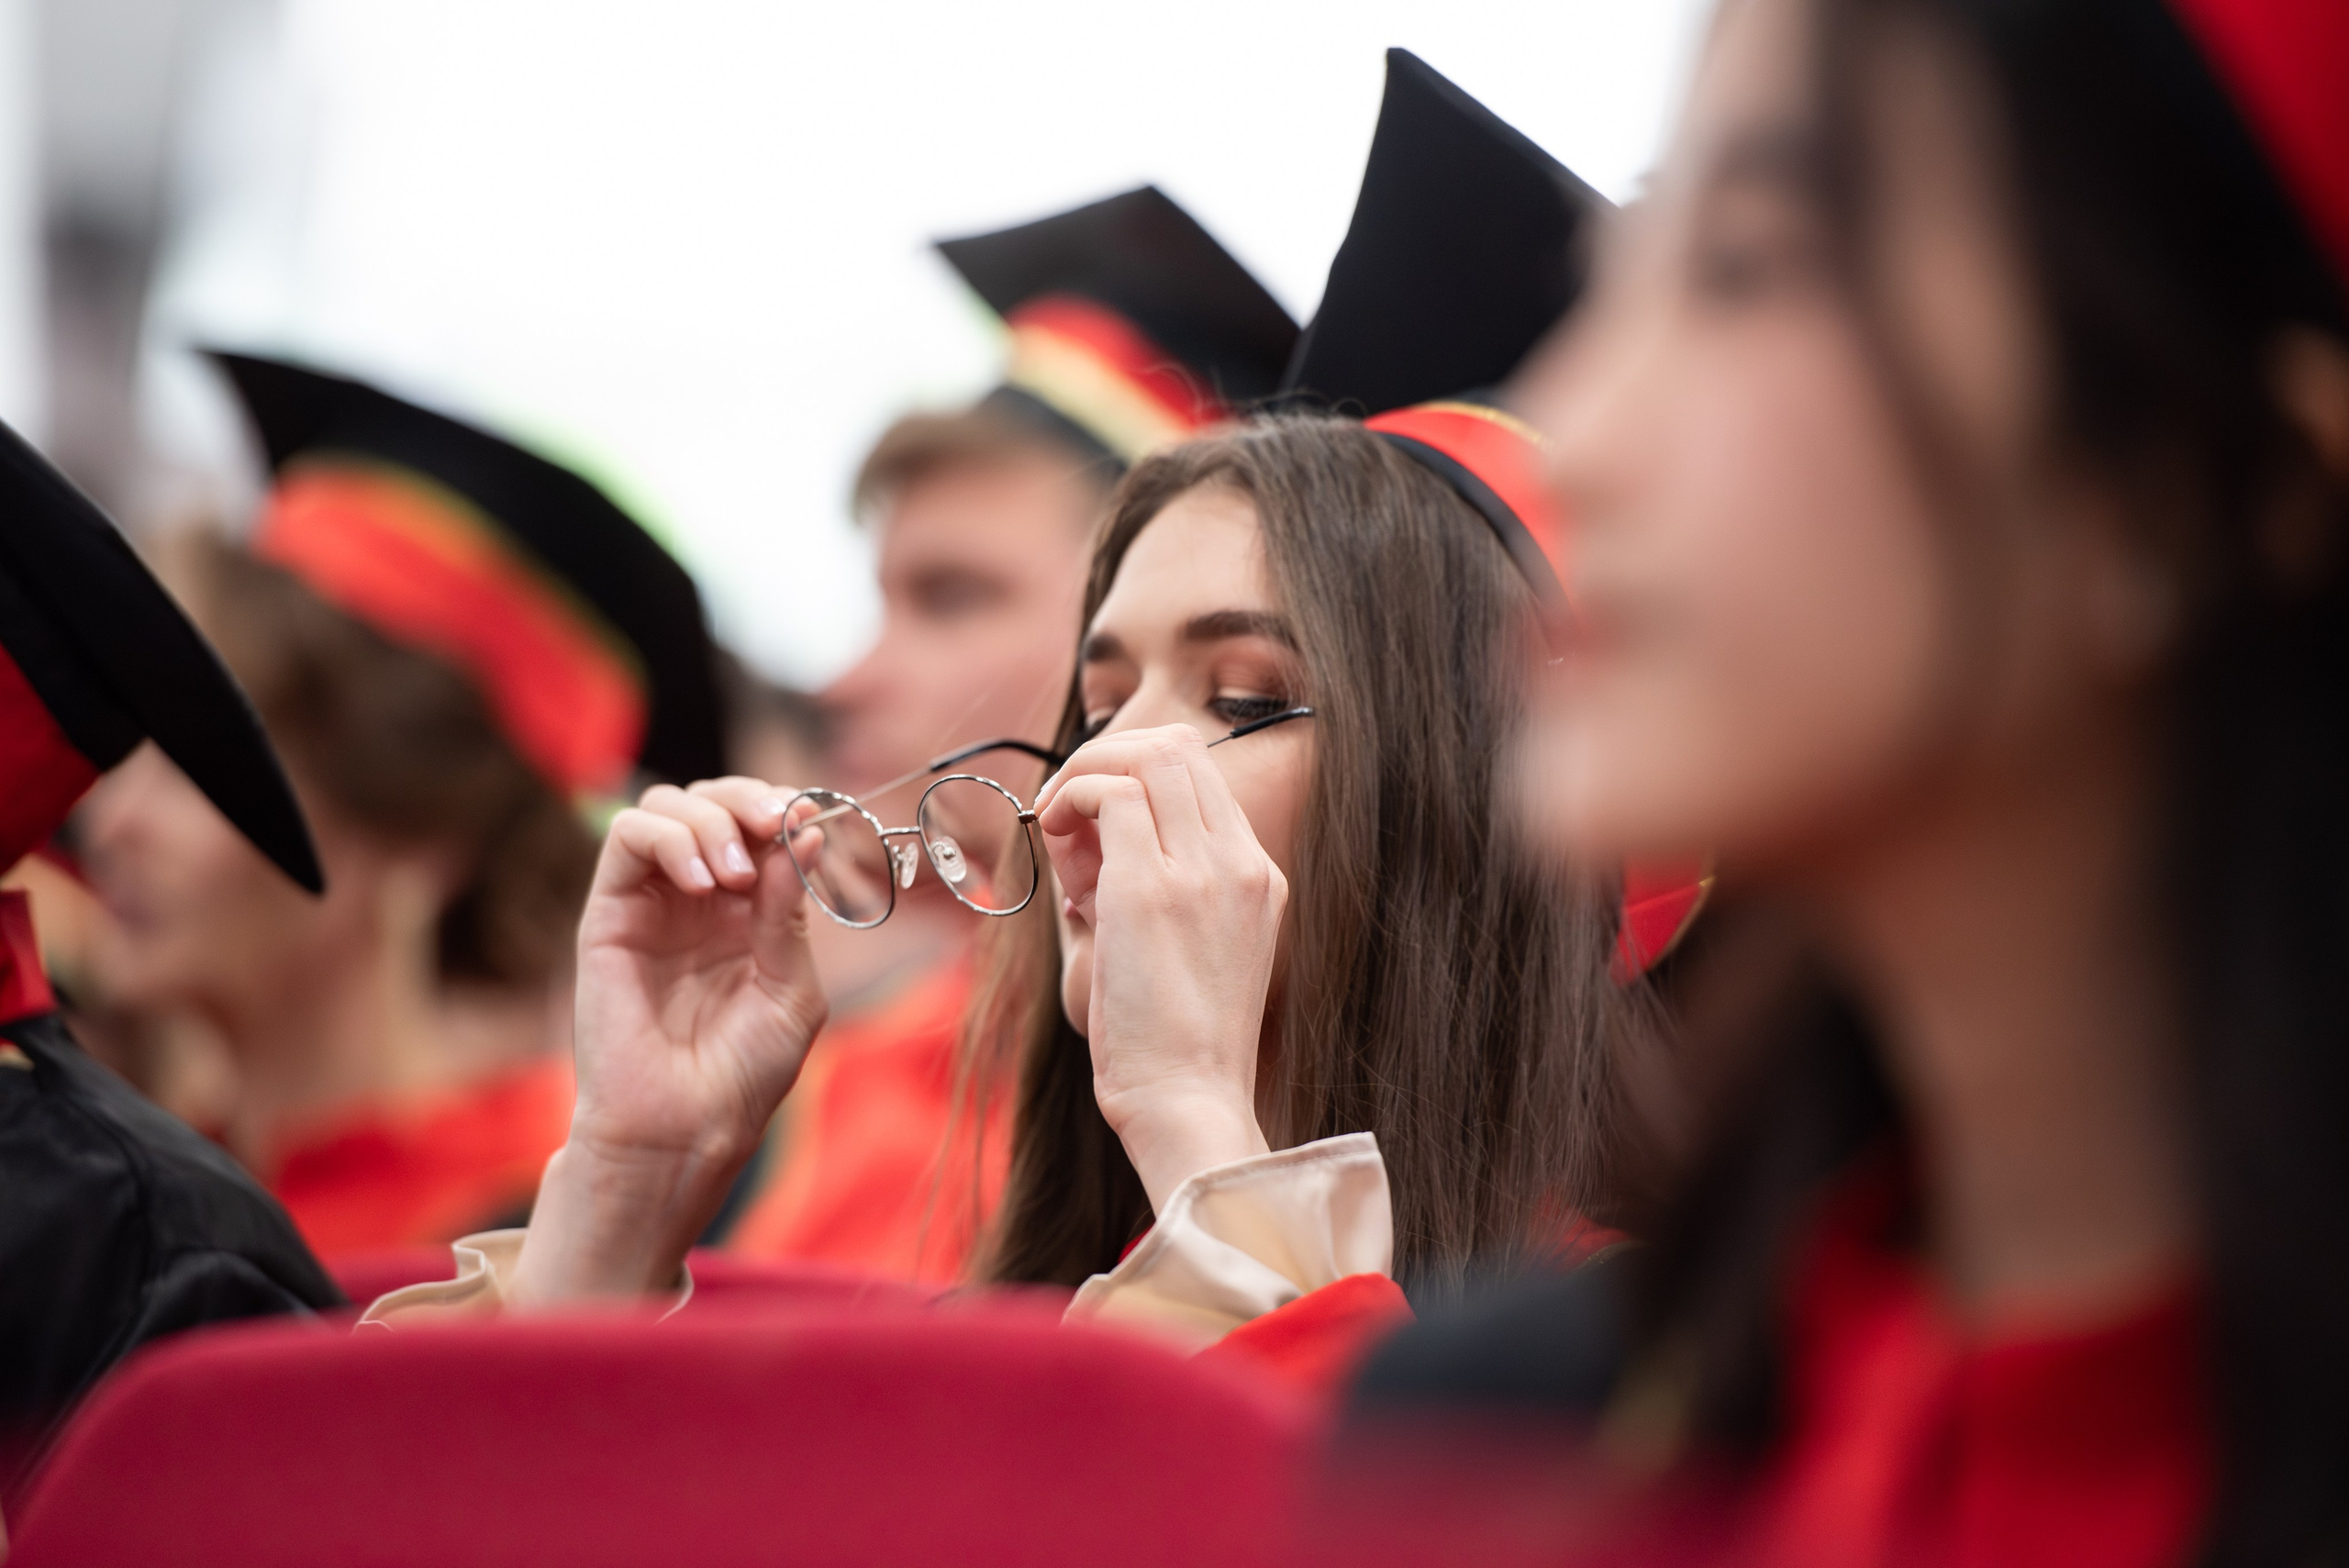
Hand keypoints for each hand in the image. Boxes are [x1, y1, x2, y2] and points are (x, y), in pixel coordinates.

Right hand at [513, 778, 826, 1304]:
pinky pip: (627, 837)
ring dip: (710, 819)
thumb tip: (802, 833)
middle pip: (714, 802)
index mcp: (750, 912)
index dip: (784, 809)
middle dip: (748, 799)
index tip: (812, 815)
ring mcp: (653, 903)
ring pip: (668, 807)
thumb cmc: (741, 1074)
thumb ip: (788, 911)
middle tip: (776, 821)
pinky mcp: (608, 913)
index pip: (760, 828)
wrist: (683, 1128)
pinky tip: (702, 882)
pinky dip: (668, 838)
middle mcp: (699, 899)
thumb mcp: (790, 987)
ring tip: (734, 875)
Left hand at [1035, 725, 1281, 1211]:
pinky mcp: (1152, 889)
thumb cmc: (1171, 1045)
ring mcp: (1203, 871)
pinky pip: (1111, 793)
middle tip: (1069, 814)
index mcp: (1257, 877)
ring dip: (1086, 774)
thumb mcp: (1179, 950)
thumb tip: (1083, 845)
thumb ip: (1148, 887)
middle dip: (1109, 759)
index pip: (1202, 773)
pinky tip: (1054, 837)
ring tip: (1062, 832)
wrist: (1188, 1101)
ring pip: (1148, 755)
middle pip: (1180, 746)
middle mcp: (1241, 862)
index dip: (1136, 775)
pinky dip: (1072, 797)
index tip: (1094, 821)